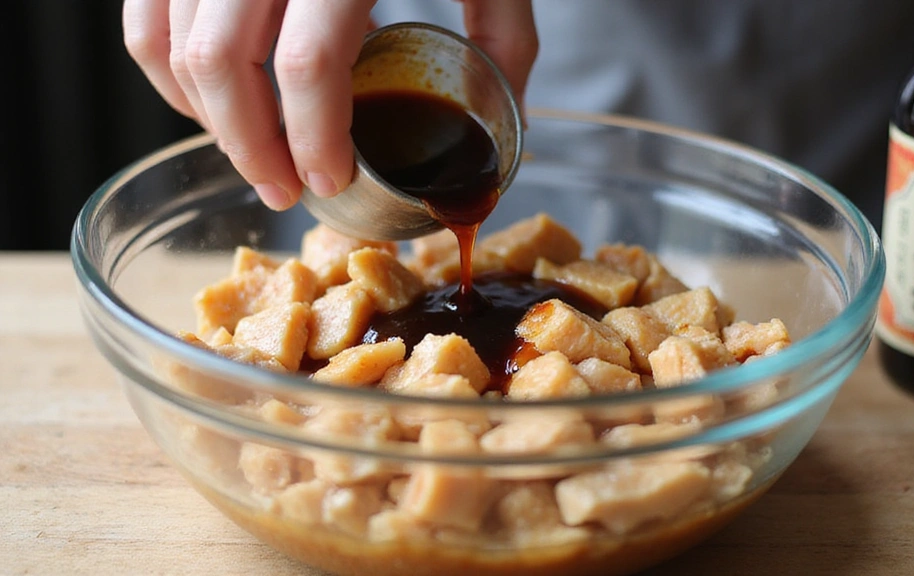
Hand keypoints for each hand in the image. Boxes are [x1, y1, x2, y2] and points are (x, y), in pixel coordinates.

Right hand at [123, 0, 537, 210]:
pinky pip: (146, 19)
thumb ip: (501, 39)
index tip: (328, 180)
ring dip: (210, 119)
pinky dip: (168, 72)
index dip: (311, 137)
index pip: (305, 59)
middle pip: (222, 62)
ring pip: (174, 44)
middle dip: (250, 147)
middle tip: (285, 190)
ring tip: (256, 159)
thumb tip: (494, 130)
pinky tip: (210, 108)